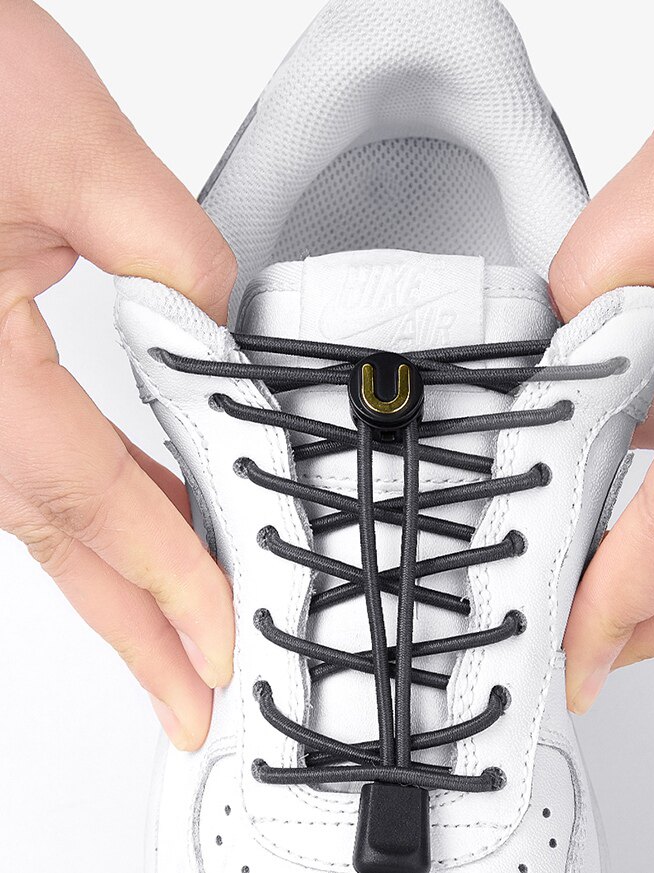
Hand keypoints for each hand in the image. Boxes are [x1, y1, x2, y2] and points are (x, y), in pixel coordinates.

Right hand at [0, 1, 236, 747]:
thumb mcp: (70, 149)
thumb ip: (175, 255)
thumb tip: (228, 336)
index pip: (84, 495)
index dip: (165, 574)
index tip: (222, 639)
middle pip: (52, 536)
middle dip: (133, 626)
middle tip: (189, 699)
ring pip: (39, 508)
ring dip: (118, 572)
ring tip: (180, 631)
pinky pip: (31, 458)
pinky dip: (92, 502)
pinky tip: (140, 520)